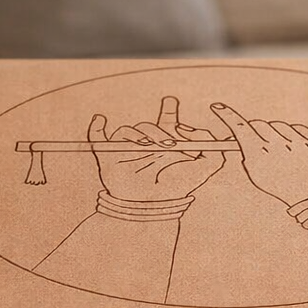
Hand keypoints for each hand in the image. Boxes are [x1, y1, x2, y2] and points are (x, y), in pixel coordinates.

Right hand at [89, 96, 224, 201]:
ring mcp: (125, 151)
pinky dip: (96, 128)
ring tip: (147, 146)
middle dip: (158, 131)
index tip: (172, 101)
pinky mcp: (108, 157)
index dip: (169, 110)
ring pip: (127, 130)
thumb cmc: (177, 190)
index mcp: (166, 146)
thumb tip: (195, 130)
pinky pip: (98, 138)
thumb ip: (211, 146)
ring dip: (136, 135)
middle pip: (148, 126)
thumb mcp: (206, 168)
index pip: (167, 123)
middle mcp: (146, 146)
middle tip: (169, 145)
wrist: (154, 207)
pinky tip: (101, 119)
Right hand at [211, 103, 307, 206]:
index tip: (218, 106)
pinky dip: (296, 136)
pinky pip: (299, 128)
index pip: (239, 127)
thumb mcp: (258, 174)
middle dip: (257, 130)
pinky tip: (298, 151)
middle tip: (261, 141)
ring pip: (280, 126)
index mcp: (260, 155)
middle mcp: (278, 145)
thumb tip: (239, 134)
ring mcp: (298, 142)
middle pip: (260, 124)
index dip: (227, 115)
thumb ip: (248, 153)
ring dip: (278, 134)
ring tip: (285, 153)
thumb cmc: (281, 187)